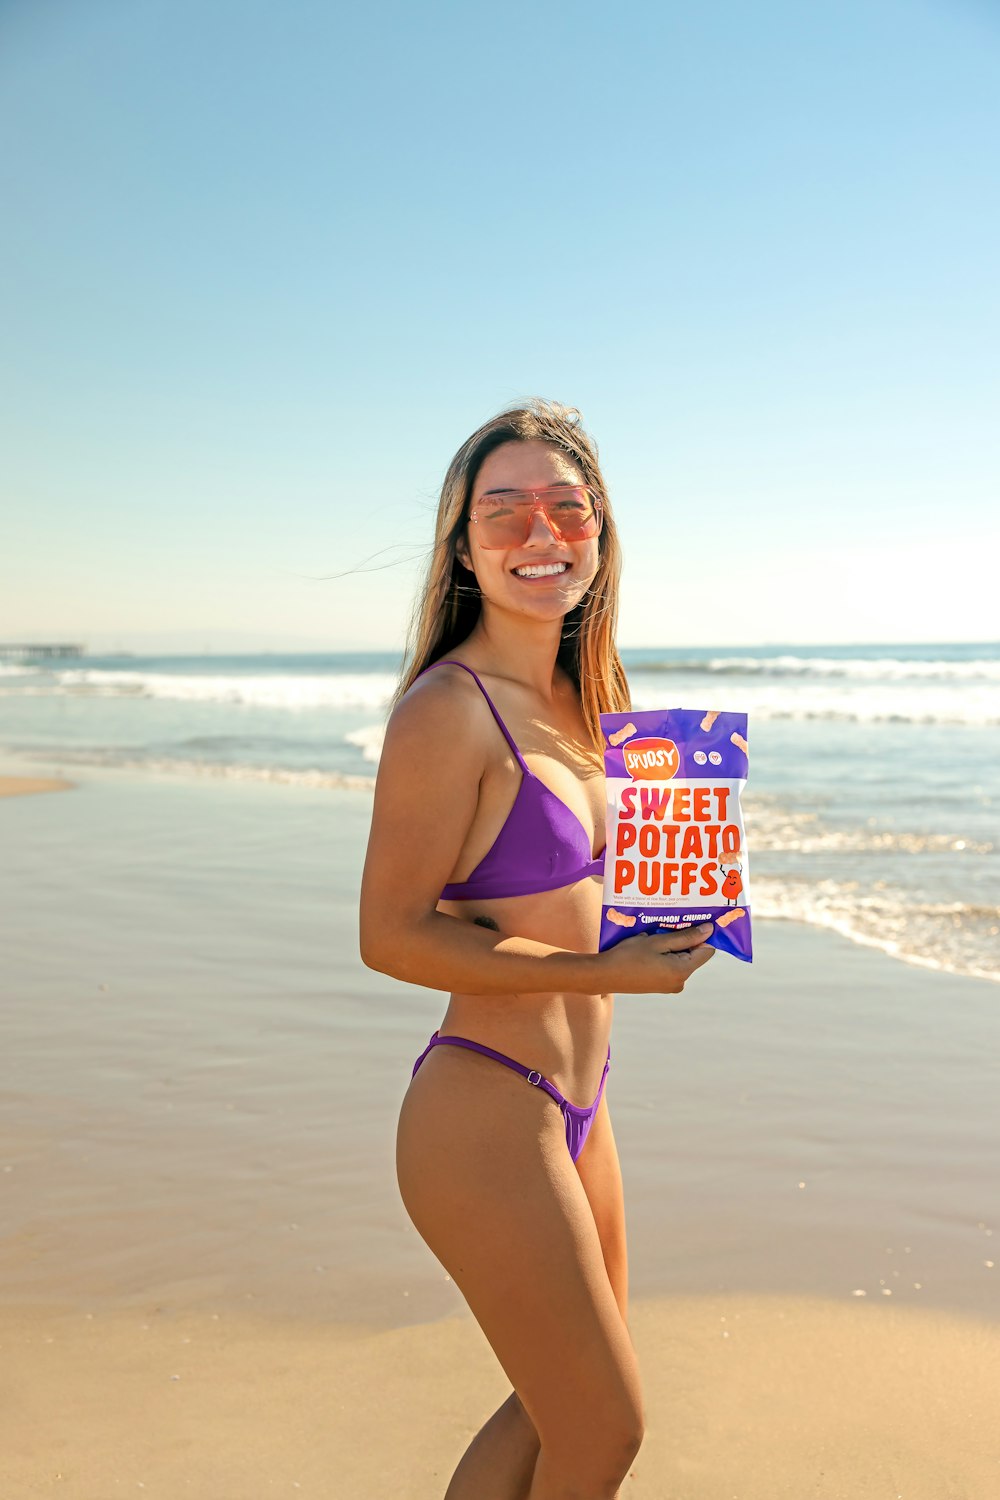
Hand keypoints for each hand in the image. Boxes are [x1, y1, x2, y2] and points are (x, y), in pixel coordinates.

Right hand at [597, 922, 715, 994]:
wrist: (604, 975)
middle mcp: (680, 982)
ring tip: (654, 934)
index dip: (701, 935)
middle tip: (666, 925)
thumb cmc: (629, 956)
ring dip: (671, 945)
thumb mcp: (658, 941)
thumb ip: (686, 936)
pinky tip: (648, 946)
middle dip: (683, 939)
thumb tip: (709, 930)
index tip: (689, 921)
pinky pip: (670, 965)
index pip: (706, 950)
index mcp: (682, 971)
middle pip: (693, 954)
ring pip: (680, 959)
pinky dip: (663, 954)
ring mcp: (670, 986)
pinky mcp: (660, 985)